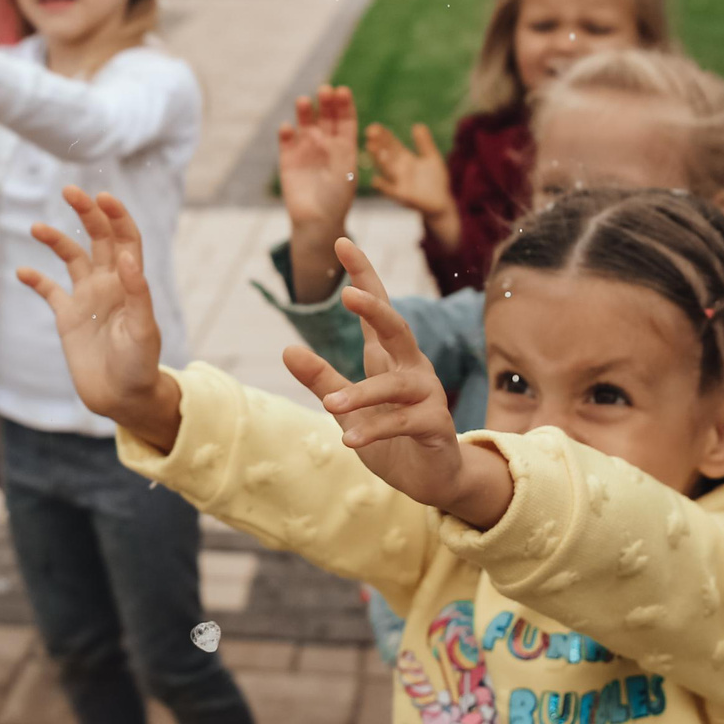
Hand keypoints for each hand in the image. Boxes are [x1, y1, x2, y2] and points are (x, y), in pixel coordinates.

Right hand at [18, 186, 182, 447]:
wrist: (123, 398)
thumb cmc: (140, 365)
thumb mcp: (143, 329)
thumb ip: (137, 293)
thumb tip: (128, 257)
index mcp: (130, 283)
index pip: (126, 239)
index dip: (116, 216)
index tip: (102, 196)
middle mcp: (108, 284)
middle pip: (98, 239)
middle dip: (86, 213)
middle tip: (70, 191)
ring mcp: (87, 299)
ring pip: (71, 258)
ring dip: (56, 240)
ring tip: (35, 227)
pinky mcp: (68, 318)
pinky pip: (49, 292)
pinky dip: (36, 280)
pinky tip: (22, 271)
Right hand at [277, 84, 359, 300]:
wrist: (317, 222)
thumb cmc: (338, 199)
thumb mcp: (346, 171)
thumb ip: (343, 149)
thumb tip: (339, 124)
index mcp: (344, 145)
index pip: (345, 119)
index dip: (344, 104)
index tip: (343, 91)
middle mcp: (326, 143)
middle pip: (326, 116)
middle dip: (326, 102)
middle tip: (325, 89)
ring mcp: (306, 149)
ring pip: (305, 123)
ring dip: (305, 111)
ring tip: (304, 101)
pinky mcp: (288, 158)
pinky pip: (286, 140)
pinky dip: (286, 132)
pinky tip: (288, 128)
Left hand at [281, 237, 511, 529]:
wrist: (432, 480)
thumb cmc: (389, 437)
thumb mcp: (346, 408)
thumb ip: (322, 380)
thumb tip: (288, 348)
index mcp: (390, 358)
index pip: (377, 309)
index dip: (362, 276)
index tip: (342, 243)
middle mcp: (413, 368)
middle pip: (398, 329)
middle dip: (376, 308)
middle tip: (349, 294)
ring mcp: (427, 396)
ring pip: (396, 384)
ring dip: (361, 394)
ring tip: (330, 406)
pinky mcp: (435, 426)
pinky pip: (404, 423)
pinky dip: (375, 429)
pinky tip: (349, 439)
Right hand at [366, 121, 461, 248]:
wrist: (441, 204)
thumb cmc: (435, 181)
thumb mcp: (431, 158)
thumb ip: (424, 143)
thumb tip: (417, 125)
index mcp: (405, 159)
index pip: (392, 144)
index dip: (384, 136)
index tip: (374, 127)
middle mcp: (399, 169)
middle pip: (387, 154)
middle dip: (379, 143)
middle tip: (370, 132)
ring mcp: (399, 182)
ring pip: (387, 169)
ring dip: (379, 159)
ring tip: (371, 147)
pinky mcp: (404, 196)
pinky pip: (391, 191)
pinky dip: (383, 187)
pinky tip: (375, 181)